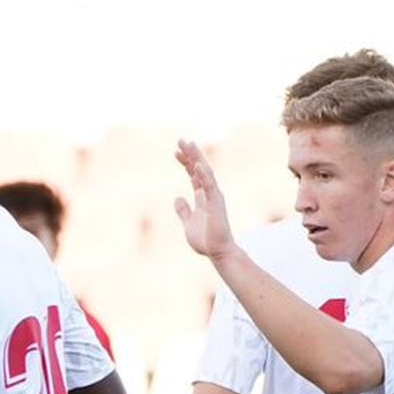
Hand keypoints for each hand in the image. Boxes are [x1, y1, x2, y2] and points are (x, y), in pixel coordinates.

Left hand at [173, 139, 235, 260]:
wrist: (218, 253)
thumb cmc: (206, 240)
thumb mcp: (188, 223)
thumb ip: (183, 210)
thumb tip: (177, 198)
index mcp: (202, 198)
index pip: (193, 175)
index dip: (185, 163)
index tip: (176, 152)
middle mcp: (209, 194)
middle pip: (199, 169)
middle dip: (191, 154)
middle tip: (182, 140)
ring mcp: (214, 198)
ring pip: (205, 173)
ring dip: (197, 159)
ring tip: (190, 145)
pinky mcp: (216, 204)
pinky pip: (210, 187)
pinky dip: (204, 175)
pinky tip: (197, 165)